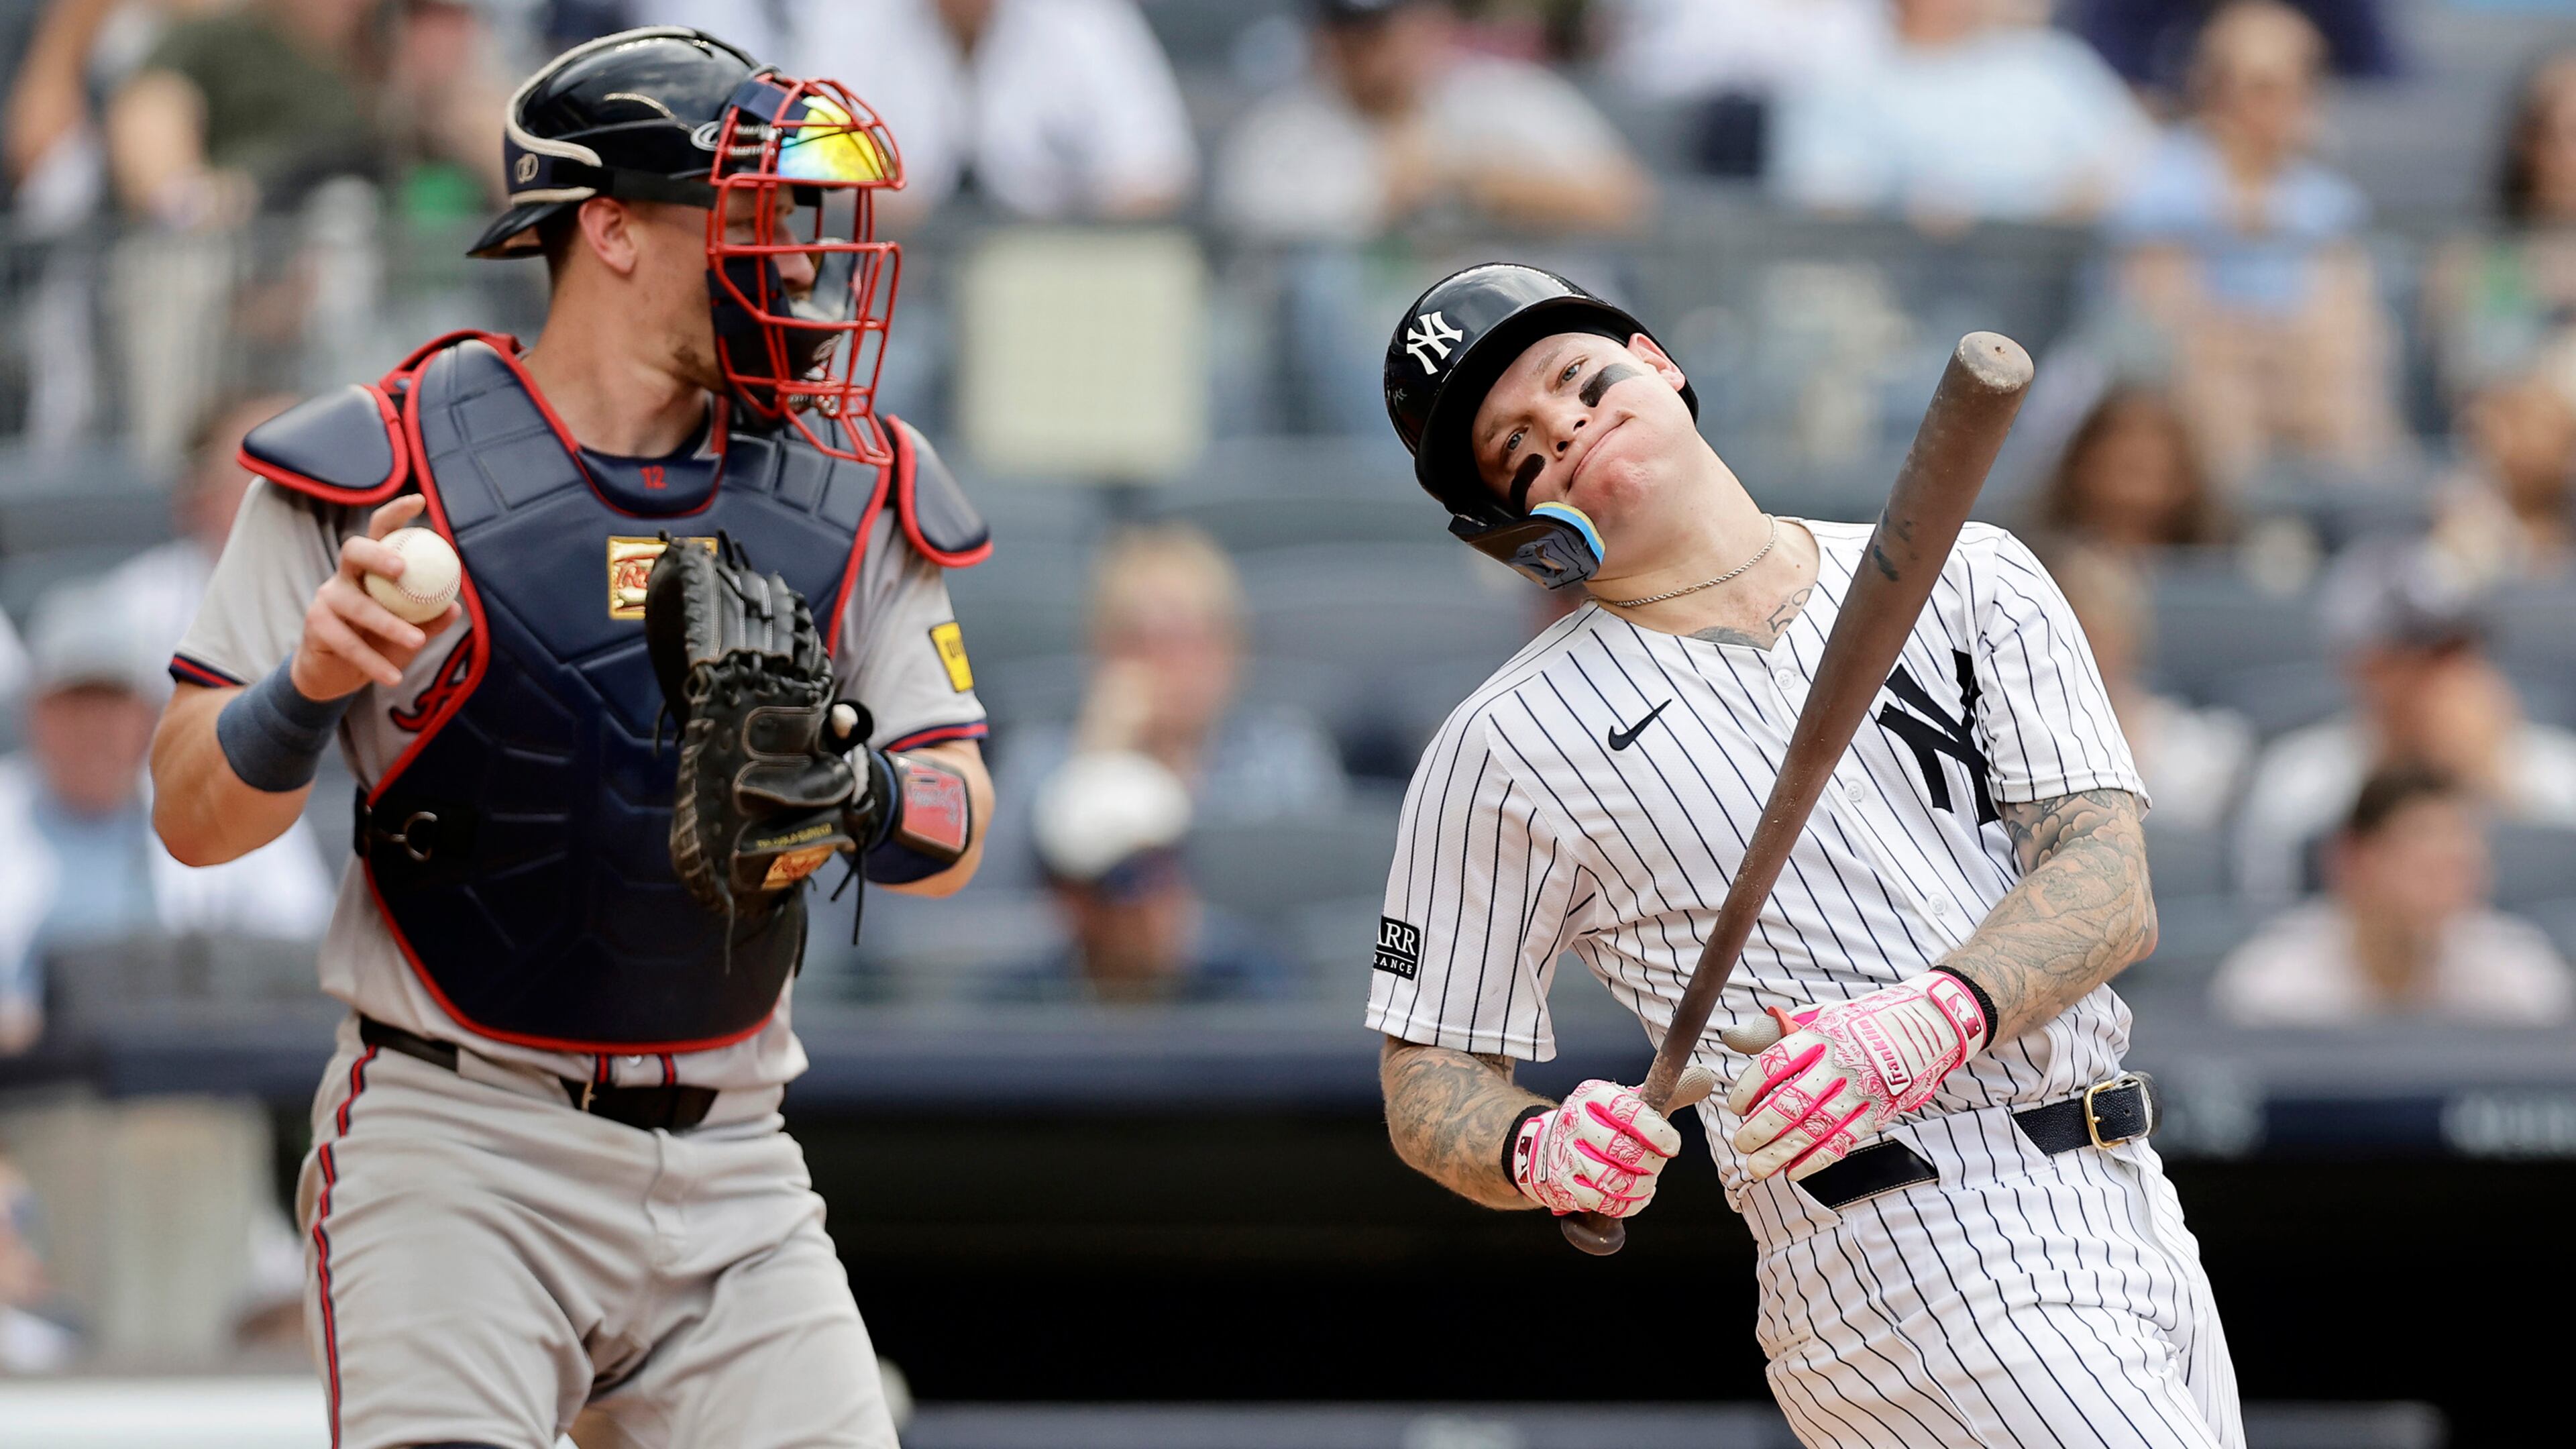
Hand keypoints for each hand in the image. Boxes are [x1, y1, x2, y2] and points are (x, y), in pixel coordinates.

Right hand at [291, 495, 458, 700]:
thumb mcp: (409, 631)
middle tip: (403, 569)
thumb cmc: (379, 643)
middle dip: (376, 554)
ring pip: (357, 605)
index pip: (380, 532)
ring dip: (388, 624)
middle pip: (353, 551)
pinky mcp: (315, 624)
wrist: (338, 675)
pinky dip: (374, 661)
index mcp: (370, 568)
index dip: (395, 514)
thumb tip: (454, 605)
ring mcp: (326, 598)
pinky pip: (348, 643)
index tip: (419, 500)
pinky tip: (394, 677)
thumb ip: (429, 618)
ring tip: (417, 642)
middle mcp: (344, 575)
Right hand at [1509, 1077, 1697, 1218]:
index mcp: (1593, 1095)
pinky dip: (1627, 1204)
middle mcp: (1574, 1121)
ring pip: (1613, 1179)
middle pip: (1622, 1150)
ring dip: (1640, 1186)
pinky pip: (1602, 1201)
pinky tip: (1634, 1196)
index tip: (1671, 1145)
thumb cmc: (1600, 1124)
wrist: (1546, 1147)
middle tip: (1657, 1164)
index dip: (1656, 1132)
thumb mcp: (1625, 1102)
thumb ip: (1664, 1094)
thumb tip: (1704, 1079)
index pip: (1628, 1110)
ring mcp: (1565, 1154)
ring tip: (1647, 1182)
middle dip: (1650, 1163)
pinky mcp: (1563, 1184)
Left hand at [1722, 971, 1988, 1182]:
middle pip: (1793, 1100)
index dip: (1750, 1087)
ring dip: (1783, 1151)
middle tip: (1740, 1143)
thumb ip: (1773, 1032)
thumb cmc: (1861, 1023)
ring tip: (1757, 1167)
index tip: (1736, 1106)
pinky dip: (1817, 1158)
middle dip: (1762, 1127)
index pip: (1775, 1063)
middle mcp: (1840, 1062)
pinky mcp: (1880, 1111)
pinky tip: (1794, 1171)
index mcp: (1820, 1034)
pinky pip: (1844, 1140)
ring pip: (1816, 1126)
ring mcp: (1861, 1089)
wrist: (1929, 1025)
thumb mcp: (1820, 1016)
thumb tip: (1730, 1039)